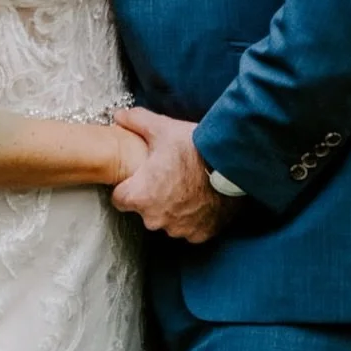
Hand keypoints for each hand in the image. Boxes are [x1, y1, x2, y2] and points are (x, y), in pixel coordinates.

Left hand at [111, 108, 228, 243]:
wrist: (232, 164)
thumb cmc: (194, 148)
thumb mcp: (161, 129)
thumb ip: (135, 122)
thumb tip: (118, 116)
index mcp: (140, 197)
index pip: (119, 199)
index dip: (128, 187)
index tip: (139, 178)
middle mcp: (156, 219)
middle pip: (145, 211)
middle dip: (153, 198)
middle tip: (168, 177)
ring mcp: (179, 229)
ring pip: (168, 220)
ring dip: (174, 208)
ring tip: (187, 186)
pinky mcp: (200, 234)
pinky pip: (190, 229)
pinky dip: (194, 217)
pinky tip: (201, 199)